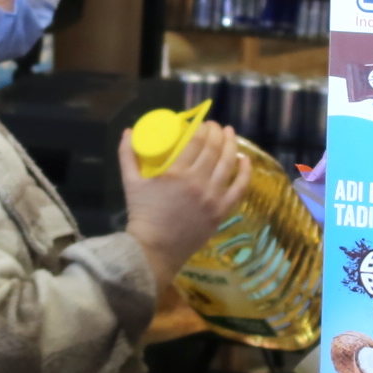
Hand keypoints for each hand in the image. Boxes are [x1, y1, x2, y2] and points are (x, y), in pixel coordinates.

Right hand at [120, 121, 250, 282]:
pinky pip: (239, 188)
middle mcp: (197, 183)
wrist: (154, 249)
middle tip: (215, 126)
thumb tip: (129, 131)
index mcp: (175, 174)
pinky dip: (245, 172)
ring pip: (228, 164)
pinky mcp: (221, 212)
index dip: (202, 127)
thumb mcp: (130, 182)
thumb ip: (127, 155)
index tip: (202, 122)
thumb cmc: (142, 214)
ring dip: (231, 144)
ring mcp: (212, 198)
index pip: (195, 141)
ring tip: (230, 134)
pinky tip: (245, 160)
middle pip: (213, 149)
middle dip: (217, 132)